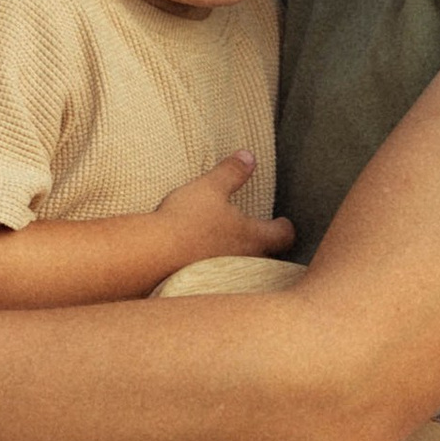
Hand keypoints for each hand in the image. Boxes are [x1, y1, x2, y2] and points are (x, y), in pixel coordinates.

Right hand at [151, 154, 293, 276]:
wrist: (154, 254)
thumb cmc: (187, 219)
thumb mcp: (210, 187)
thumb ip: (232, 172)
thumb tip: (249, 156)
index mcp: (252, 236)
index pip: (283, 236)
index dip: (285, 228)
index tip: (284, 223)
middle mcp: (243, 259)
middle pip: (266, 255)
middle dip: (265, 244)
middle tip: (261, 233)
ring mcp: (224, 275)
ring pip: (241, 267)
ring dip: (239, 256)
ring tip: (230, 244)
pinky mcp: (203, 284)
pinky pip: (217, 277)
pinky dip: (217, 268)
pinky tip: (204, 259)